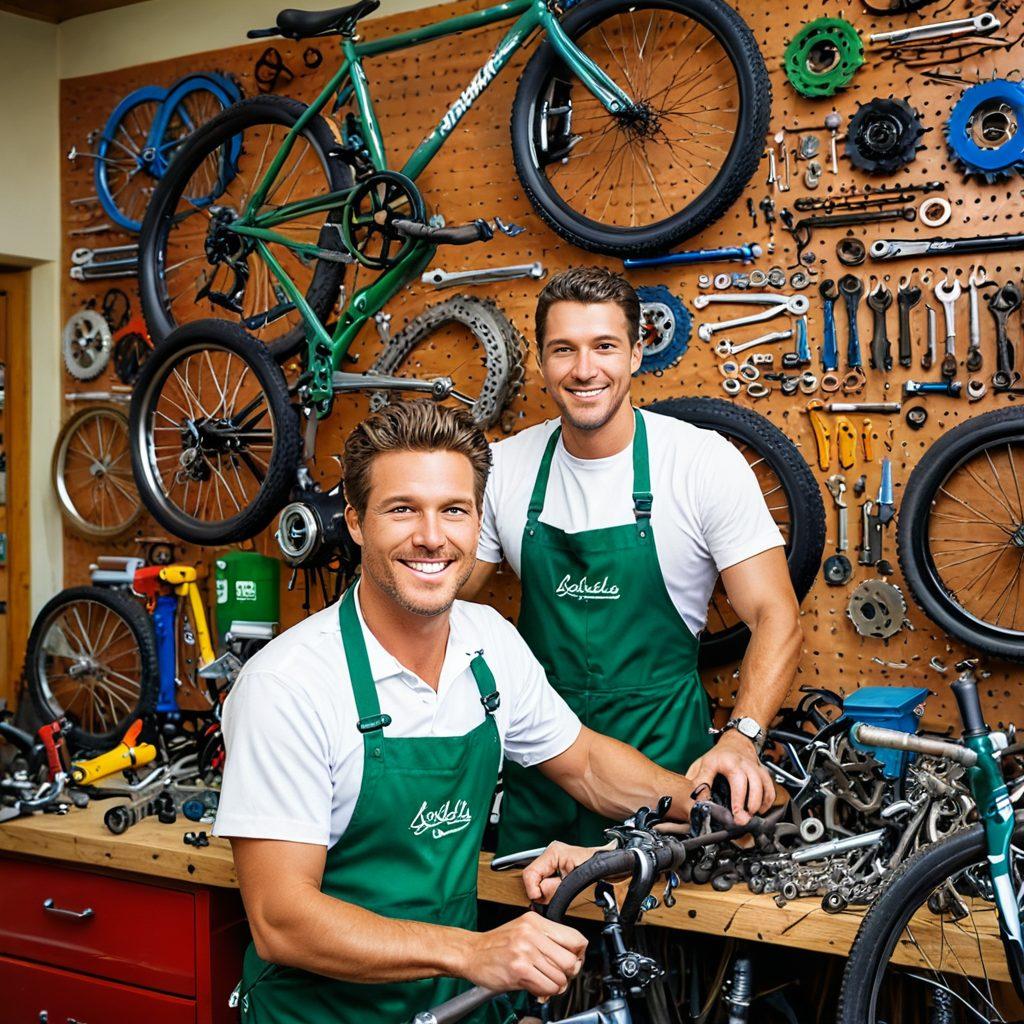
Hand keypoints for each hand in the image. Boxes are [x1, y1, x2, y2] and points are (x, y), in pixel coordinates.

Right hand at [463, 911, 586, 998]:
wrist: (470, 952)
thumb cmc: (496, 944)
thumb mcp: (523, 929)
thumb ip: (546, 939)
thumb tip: (571, 956)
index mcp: (536, 921)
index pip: (575, 937)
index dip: (579, 954)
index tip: (573, 961)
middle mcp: (532, 933)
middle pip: (570, 960)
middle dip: (568, 973)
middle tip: (559, 976)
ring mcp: (525, 951)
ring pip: (560, 976)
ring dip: (556, 986)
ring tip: (545, 982)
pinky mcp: (519, 970)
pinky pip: (546, 987)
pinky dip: (545, 992)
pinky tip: (537, 988)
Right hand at [521, 841, 605, 903]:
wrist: (613, 869)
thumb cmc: (598, 871)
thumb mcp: (573, 884)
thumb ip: (552, 890)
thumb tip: (539, 896)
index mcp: (553, 852)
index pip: (529, 874)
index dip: (534, 890)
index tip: (541, 899)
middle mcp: (551, 854)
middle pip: (533, 879)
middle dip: (542, 892)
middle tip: (557, 895)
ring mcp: (554, 860)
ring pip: (539, 883)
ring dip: (547, 892)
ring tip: (562, 892)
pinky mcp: (557, 867)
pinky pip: (546, 883)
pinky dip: (551, 890)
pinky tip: (561, 891)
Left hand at [686, 730, 774, 825]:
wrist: (736, 742)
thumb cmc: (719, 755)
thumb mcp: (703, 763)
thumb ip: (699, 780)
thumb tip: (696, 799)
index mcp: (728, 762)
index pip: (736, 779)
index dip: (737, 799)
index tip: (735, 813)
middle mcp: (745, 764)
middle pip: (753, 785)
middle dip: (750, 805)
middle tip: (743, 820)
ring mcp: (756, 769)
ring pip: (764, 787)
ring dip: (759, 804)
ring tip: (750, 816)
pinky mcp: (763, 774)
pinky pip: (770, 789)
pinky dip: (767, 801)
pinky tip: (759, 810)